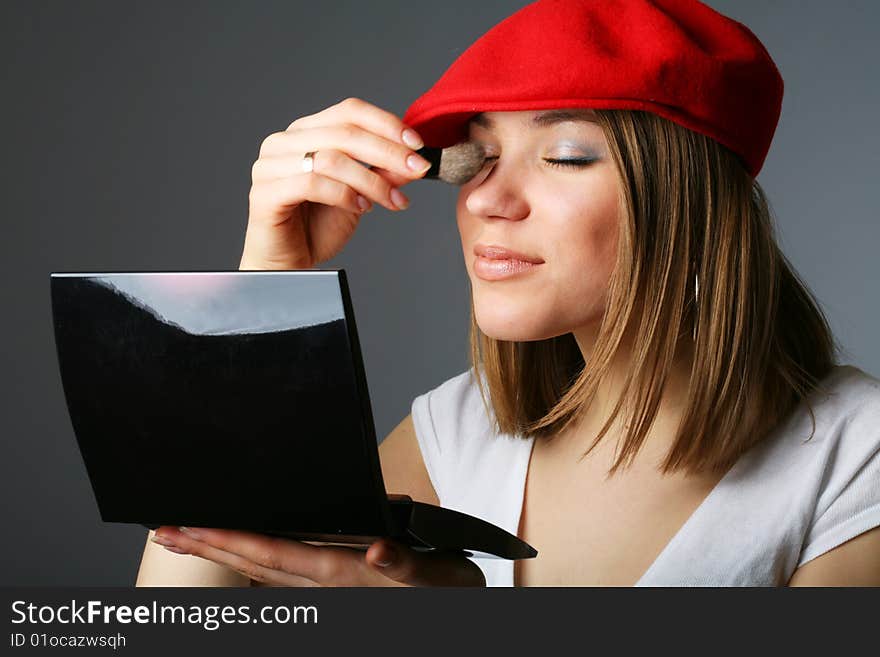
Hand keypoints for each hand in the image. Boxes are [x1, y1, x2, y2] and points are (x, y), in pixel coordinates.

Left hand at [151, 526, 485, 586]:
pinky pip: (279, 570)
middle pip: (254, 563)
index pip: (274, 554)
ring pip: (261, 568)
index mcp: (344, 572)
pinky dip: (249, 557)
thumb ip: (405, 563)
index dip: (231, 541)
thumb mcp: (435, 573)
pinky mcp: (332, 581)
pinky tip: (235, 551)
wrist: (454, 602)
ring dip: (221, 552)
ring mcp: (326, 584)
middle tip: (166, 530)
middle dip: (208, 546)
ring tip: (185, 538)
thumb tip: (378, 551)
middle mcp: (326, 579)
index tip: (193, 528)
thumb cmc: (445, 587)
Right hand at [240, 96, 432, 269]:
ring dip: (371, 180)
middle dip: (388, 152)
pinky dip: (344, 194)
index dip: (387, 124)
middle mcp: (284, 142)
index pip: (350, 111)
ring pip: (331, 158)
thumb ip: (382, 175)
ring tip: (391, 200)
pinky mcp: (265, 193)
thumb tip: (414, 160)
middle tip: (417, 169)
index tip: (417, 144)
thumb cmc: (317, 228)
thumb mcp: (360, 196)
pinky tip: (361, 208)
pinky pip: (312, 184)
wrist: (290, 265)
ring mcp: (270, 166)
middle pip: (344, 133)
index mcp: (306, 132)